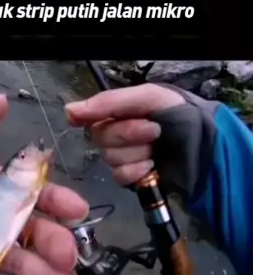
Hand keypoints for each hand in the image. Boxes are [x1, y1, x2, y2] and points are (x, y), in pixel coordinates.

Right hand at [65, 83, 183, 185]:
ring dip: (136, 153)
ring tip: (156, 149)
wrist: (205, 146)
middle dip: (128, 134)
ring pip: (110, 158)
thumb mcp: (148, 97)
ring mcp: (123, 156)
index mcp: (118, 110)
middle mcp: (116, 132)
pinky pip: (119, 176)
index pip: (89, 114)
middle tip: (153, 131)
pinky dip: (137, 171)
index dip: (84, 117)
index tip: (77, 120)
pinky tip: (152, 166)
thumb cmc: (180, 115)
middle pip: (100, 137)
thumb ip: (110, 102)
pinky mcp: (131, 177)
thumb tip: (69, 111)